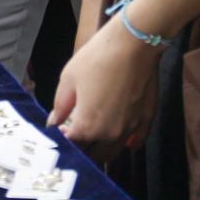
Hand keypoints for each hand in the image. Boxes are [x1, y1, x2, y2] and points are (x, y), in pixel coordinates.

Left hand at [49, 17, 159, 163]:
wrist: (134, 43)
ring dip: (102, 148)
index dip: (64, 141)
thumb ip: (60, 106)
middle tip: (76, 135)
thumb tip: (53, 122)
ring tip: (94, 138)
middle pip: (93, 155)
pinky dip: (128, 143)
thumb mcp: (69, 78)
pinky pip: (136, 141)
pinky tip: (123, 139)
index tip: (60, 132)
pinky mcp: (146, 120)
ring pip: (113, 151)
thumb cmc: (97, 58)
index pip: (72, 146)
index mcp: (87, 126)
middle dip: (82, 149)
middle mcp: (109, 135)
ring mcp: (130, 129)